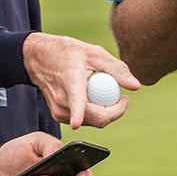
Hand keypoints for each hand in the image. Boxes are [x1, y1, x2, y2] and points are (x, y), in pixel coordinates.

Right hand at [23, 33, 139, 129]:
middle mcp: (62, 99)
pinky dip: (94, 112)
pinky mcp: (58, 116)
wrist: (39, 59)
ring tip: (106, 92)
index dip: (77, 113)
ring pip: (92, 122)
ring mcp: (58, 111)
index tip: (76, 123)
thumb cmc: (69, 53)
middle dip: (116, 112)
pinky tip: (92, 97)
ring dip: (106, 112)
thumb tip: (137, 86)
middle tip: (124, 98)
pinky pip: (85, 121)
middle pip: (94, 118)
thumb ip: (117, 69)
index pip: (75, 100)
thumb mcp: (94, 53)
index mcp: (70, 81)